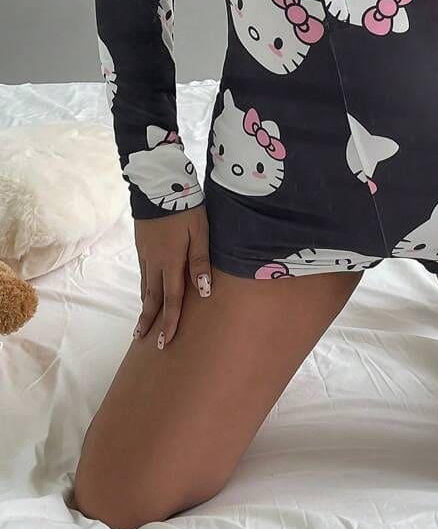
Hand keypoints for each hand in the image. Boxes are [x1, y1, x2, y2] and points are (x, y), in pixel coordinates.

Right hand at [132, 204, 211, 349]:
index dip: (170, 322)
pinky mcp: (141, 246)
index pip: (171, 299)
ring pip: (144, 287)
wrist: (158, 186)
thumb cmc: (186, 209)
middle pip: (151, 298)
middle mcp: (154, 263)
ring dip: (144, 307)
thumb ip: (200, 262)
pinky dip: (143, 289)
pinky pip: (142, 274)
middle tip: (142, 341)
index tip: (166, 342)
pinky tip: (145, 293)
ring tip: (142, 323)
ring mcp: (145, 254)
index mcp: (170, 262)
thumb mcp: (200, 233)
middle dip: (149, 321)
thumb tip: (204, 291)